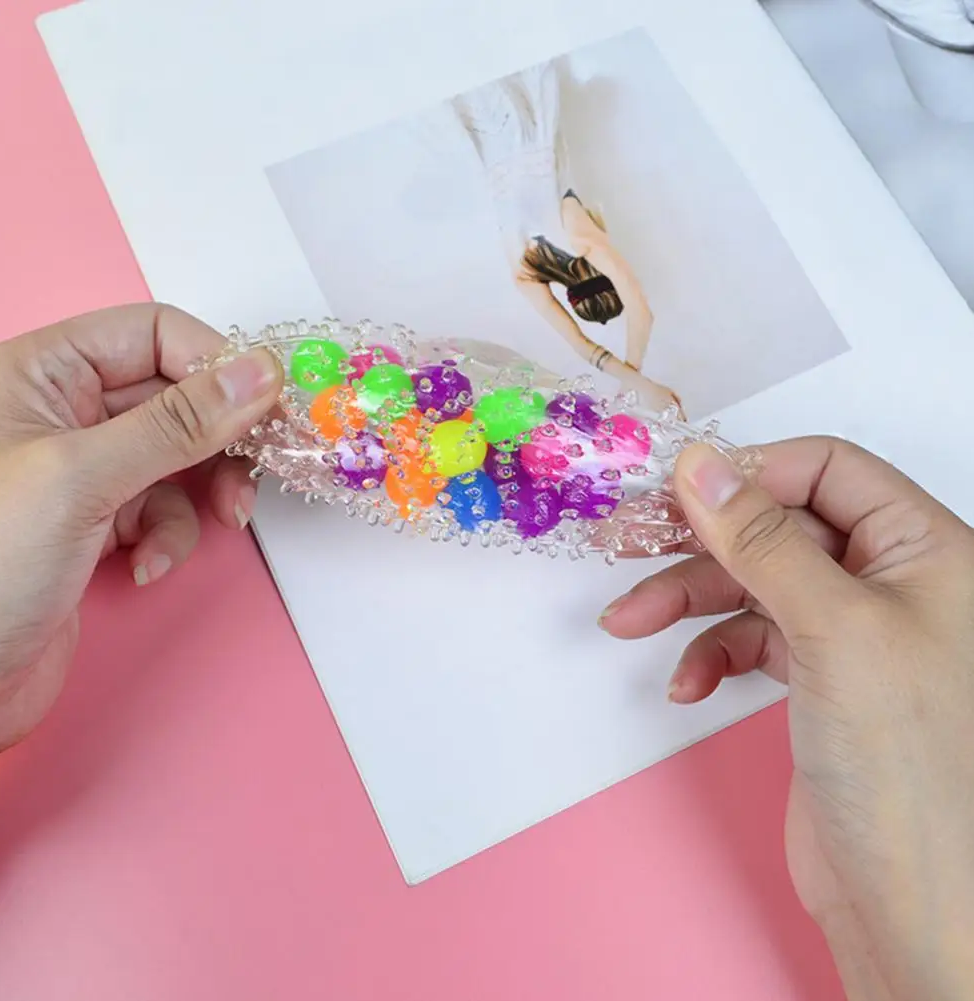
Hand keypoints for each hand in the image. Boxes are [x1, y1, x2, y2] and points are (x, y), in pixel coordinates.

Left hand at [0, 304, 281, 778]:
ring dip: (204, 490)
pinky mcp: (93, 523)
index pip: (151, 334)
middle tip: (261, 465)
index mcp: (36, 375)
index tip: (269, 403)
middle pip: (174, 395)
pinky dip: (170, 535)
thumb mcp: (80, 479)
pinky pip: (161, 509)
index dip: (215, 363)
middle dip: (220, 436)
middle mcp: (57, 414)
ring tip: (219, 521)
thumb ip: (177, 422)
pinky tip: (146, 565)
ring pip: (177, 456)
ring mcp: (76, 472)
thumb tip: (255, 375)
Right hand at [600, 439, 973, 1000]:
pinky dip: (710, 654)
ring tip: (627, 621)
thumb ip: (762, 539)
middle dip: (699, 539)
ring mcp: (850, 633)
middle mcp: (889, 582)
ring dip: (686, 600)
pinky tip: (687, 685)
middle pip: (776, 527)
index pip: (827, 470)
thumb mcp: (833, 628)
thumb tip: (700, 464)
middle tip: (623, 543)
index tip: (678, 488)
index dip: (751, 472)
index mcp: (923, 548)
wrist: (909, 901)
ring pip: (752, 584)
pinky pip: (749, 640)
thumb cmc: (906, 765)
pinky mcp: (817, 680)